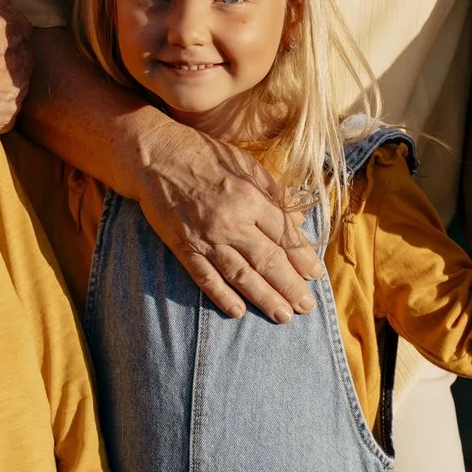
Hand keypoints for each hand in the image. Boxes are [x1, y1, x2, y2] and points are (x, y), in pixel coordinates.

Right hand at [0, 0, 30, 132]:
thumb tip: (4, 1)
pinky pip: (2, 116)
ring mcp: (16, 92)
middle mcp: (25, 62)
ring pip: (11, 89)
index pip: (19, 33)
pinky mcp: (3, 117)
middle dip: (3, 63)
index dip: (0, 38)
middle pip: (19, 62)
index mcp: (21, 32)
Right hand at [129, 118, 321, 322]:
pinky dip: (222, 297)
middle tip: (307, 306)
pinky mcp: (184, 247)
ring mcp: (206, 237)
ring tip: (283, 316)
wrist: (156, 156)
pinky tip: (238, 312)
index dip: (303, 258)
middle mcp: (231, 221)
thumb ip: (274, 193)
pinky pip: (206, 278)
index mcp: (250, 198)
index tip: (316, 274)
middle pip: (268, 261)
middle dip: (291, 286)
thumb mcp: (247, 164)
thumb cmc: (205, 155)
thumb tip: (299, 220)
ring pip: (241, 275)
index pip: (284, 235)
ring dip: (265, 298)